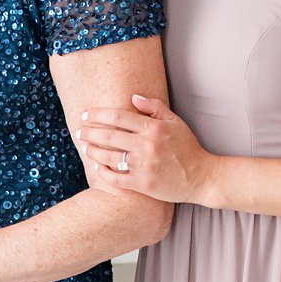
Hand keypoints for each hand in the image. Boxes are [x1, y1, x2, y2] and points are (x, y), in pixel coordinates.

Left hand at [78, 94, 213, 202]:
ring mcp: (143, 166)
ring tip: (86, 147)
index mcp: (153, 128)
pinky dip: (103, 172)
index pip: (118, 116)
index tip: (86, 114)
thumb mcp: (175, 122)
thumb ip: (155, 108)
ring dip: (93, 151)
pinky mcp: (142, 184)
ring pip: (109, 157)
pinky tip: (97, 167)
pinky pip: (116, 178)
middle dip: (89, 132)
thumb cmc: (188, 148)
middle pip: (109, 135)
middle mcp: (146, 145)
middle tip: (79, 131)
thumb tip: (133, 97)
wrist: (201, 176)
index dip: (98, 114)